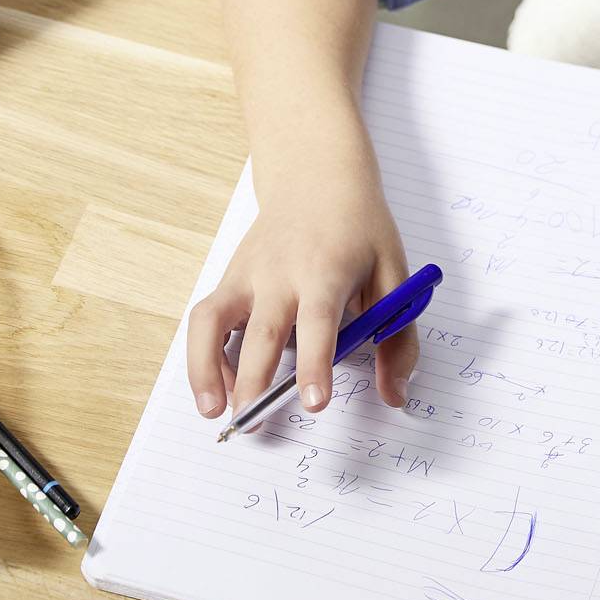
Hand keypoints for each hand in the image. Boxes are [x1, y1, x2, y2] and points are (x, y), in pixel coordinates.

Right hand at [184, 105, 417, 422]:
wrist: (317, 175)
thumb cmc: (360, 229)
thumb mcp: (395, 273)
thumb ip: (399, 338)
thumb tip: (396, 397)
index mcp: (327, 269)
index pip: (319, 320)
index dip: (316, 362)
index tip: (315, 402)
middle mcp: (281, 272)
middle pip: (264, 330)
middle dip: (256, 380)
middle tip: (255, 424)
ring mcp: (248, 273)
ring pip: (215, 321)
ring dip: (208, 368)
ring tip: (215, 412)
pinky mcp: (229, 278)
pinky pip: (204, 319)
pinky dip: (200, 355)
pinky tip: (212, 388)